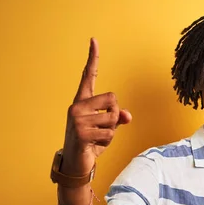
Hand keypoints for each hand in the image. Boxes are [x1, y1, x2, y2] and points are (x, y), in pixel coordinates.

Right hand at [61, 38, 131, 175]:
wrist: (76, 164)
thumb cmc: (91, 144)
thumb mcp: (107, 129)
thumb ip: (117, 118)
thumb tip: (127, 116)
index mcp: (82, 101)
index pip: (88, 76)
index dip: (92, 58)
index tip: (94, 40)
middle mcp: (77, 106)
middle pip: (113, 100)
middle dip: (115, 117)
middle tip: (102, 129)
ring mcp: (77, 119)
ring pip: (113, 119)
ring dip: (111, 132)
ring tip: (97, 139)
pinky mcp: (81, 133)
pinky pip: (109, 133)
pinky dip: (107, 142)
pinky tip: (94, 146)